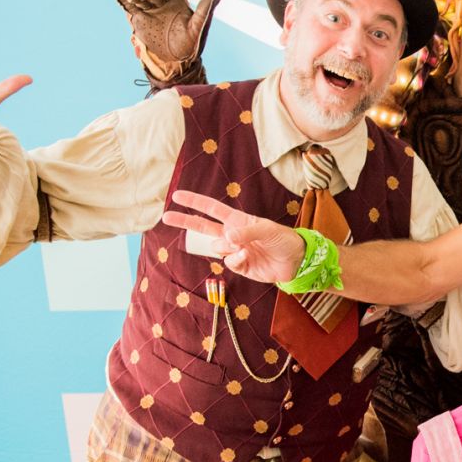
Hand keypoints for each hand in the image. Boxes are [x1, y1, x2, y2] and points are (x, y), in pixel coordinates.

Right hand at [160, 190, 303, 282]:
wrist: (296, 261)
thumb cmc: (284, 239)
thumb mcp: (267, 230)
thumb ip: (246, 232)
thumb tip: (226, 236)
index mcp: (238, 220)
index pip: (212, 209)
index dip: (195, 202)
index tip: (177, 196)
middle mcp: (233, 234)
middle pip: (203, 227)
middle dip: (185, 221)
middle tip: (165, 216)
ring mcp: (234, 250)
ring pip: (217, 247)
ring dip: (226, 247)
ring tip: (245, 248)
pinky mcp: (239, 266)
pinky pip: (228, 262)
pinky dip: (235, 259)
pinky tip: (247, 258)